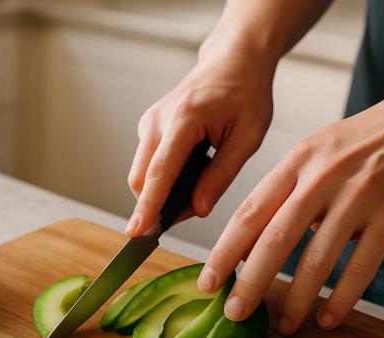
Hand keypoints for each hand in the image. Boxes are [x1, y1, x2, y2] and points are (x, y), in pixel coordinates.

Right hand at [125, 44, 274, 235]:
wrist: (233, 60)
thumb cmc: (246, 94)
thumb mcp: (248, 137)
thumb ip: (221, 175)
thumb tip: (198, 209)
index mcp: (183, 120)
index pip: (159, 172)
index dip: (147, 206)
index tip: (136, 232)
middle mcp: (157, 121)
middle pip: (139, 178)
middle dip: (156, 205)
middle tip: (191, 211)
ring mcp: (149, 123)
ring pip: (141, 174)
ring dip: (162, 193)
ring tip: (198, 187)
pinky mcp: (148, 128)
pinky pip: (147, 164)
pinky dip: (163, 179)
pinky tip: (192, 171)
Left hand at [197, 78, 383, 333]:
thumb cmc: (362, 146)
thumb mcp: (314, 156)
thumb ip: (283, 196)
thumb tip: (248, 248)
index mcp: (295, 163)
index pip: (248, 213)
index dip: (224, 252)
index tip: (207, 282)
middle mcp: (322, 178)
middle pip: (275, 239)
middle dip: (250, 282)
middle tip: (234, 312)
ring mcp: (358, 196)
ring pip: (317, 258)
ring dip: (297, 299)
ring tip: (285, 326)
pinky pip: (361, 267)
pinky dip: (342, 298)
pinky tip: (327, 319)